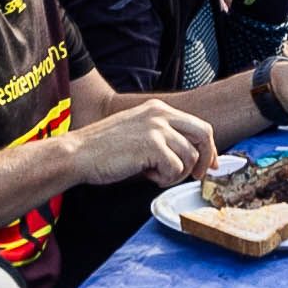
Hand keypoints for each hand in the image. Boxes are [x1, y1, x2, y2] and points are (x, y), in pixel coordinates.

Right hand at [66, 101, 215, 194]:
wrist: (78, 154)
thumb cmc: (103, 149)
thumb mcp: (138, 131)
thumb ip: (163, 136)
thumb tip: (190, 154)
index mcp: (158, 109)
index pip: (198, 125)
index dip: (208, 148)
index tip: (209, 164)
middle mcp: (160, 114)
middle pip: (204, 134)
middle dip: (204, 159)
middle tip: (195, 176)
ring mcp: (157, 128)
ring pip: (190, 157)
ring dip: (176, 173)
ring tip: (154, 174)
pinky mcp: (153, 146)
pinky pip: (175, 170)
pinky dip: (164, 179)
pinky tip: (146, 176)